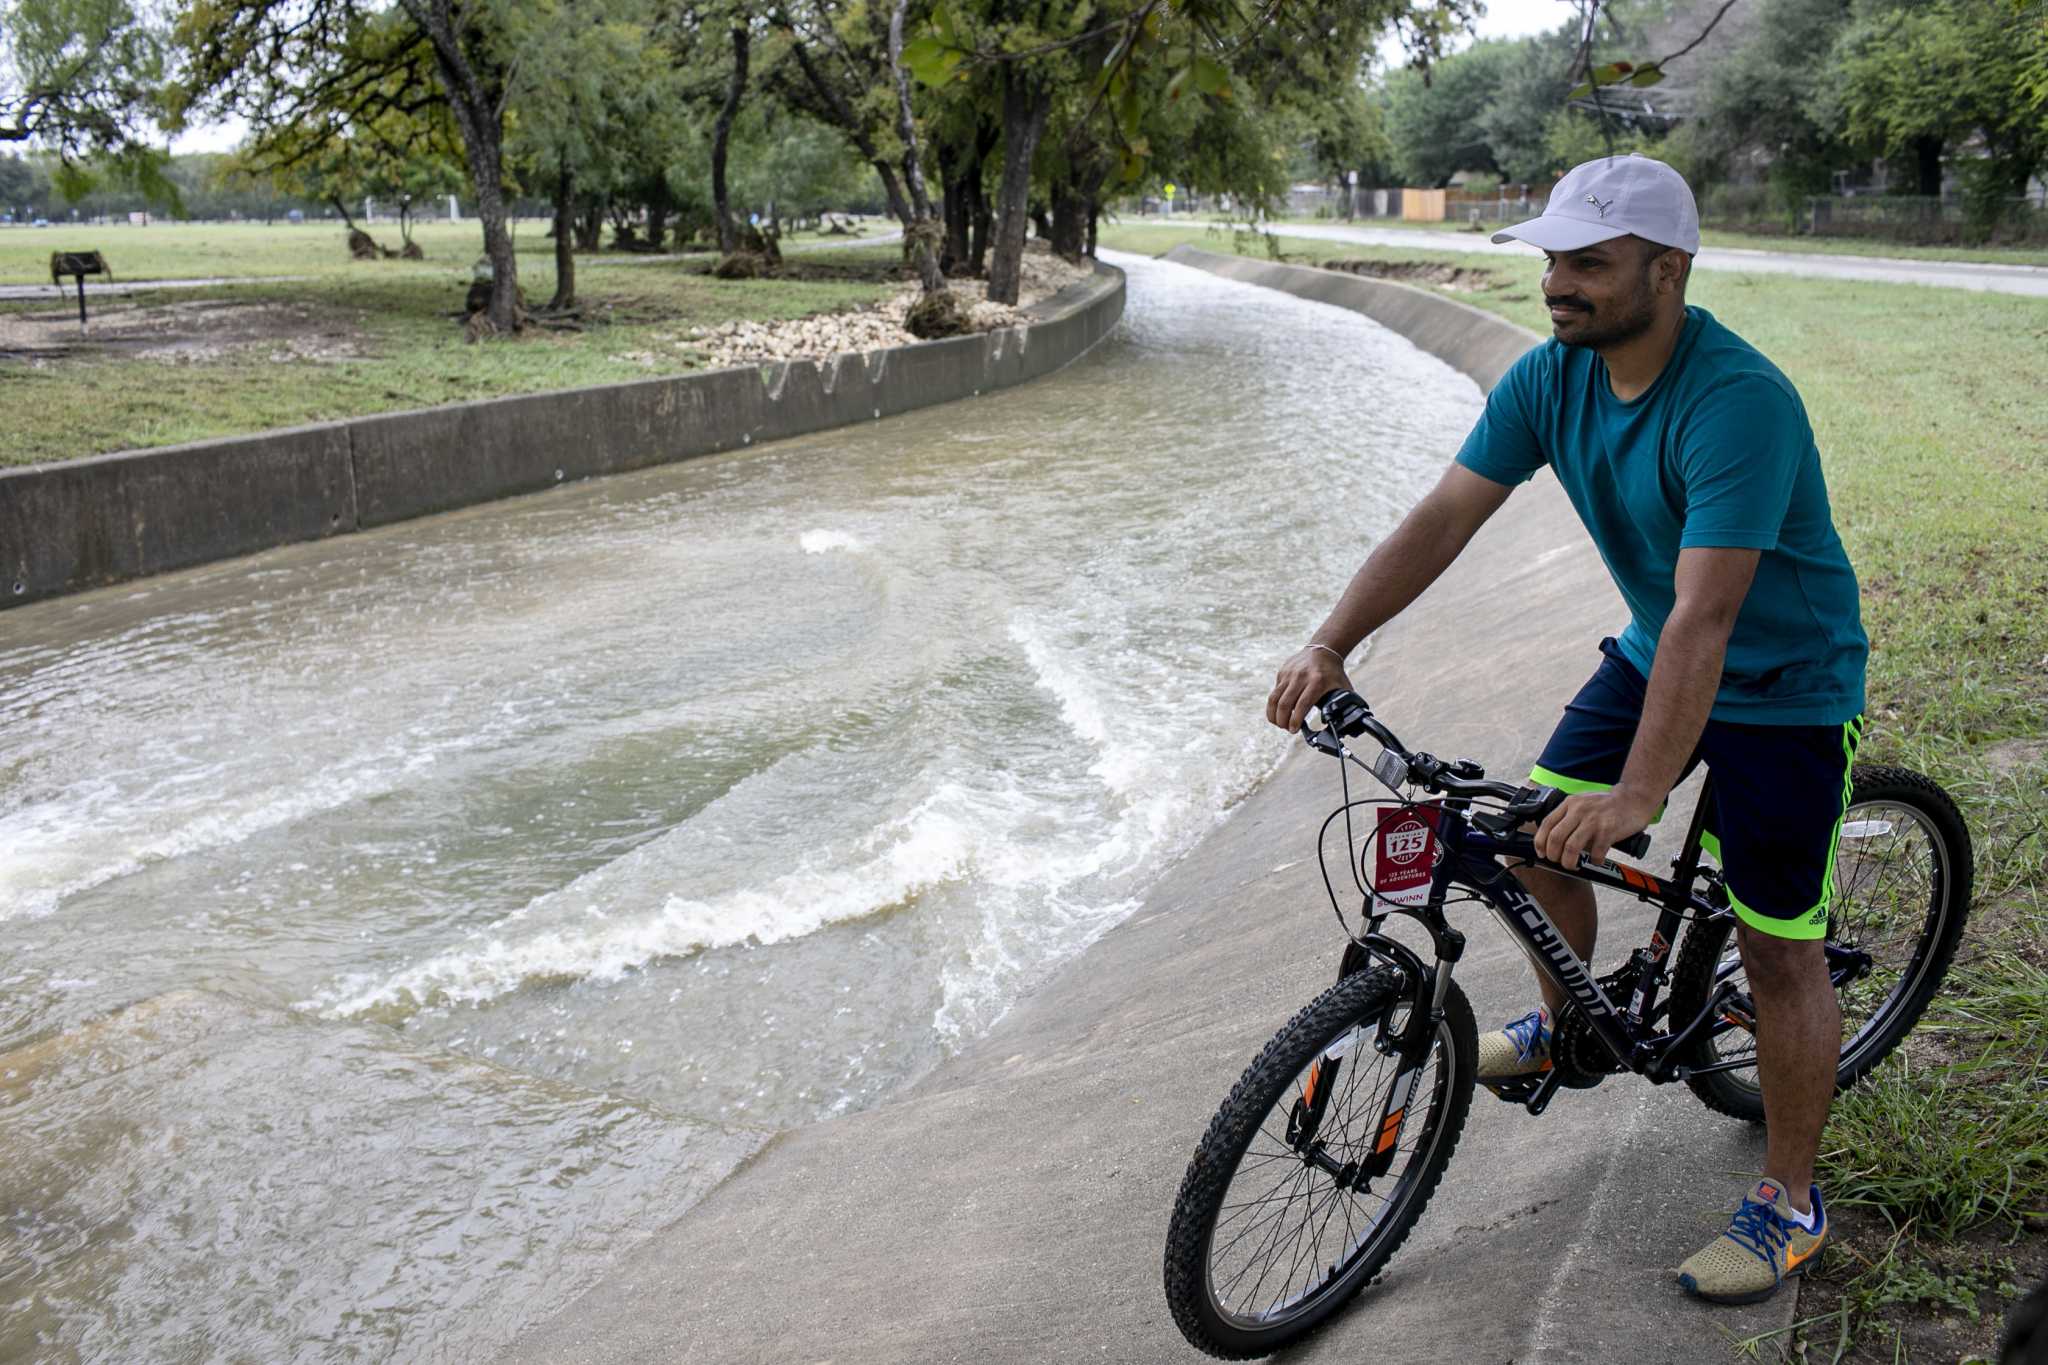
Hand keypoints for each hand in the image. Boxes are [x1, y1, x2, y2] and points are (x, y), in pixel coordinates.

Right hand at [1266, 647, 1350, 731]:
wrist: (1323, 651)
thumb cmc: (1333, 673)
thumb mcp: (1341, 688)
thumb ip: (1343, 704)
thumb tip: (1348, 722)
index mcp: (1317, 682)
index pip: (1302, 705)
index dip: (1295, 720)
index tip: (1294, 730)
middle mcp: (1300, 677)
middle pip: (1284, 704)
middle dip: (1282, 721)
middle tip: (1286, 728)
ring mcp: (1289, 674)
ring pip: (1274, 699)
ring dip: (1273, 714)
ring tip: (1278, 723)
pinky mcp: (1282, 673)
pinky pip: (1275, 692)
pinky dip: (1275, 704)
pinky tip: (1279, 711)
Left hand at [1533, 785, 1657, 867]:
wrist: (1634, 799)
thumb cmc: (1606, 805)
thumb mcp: (1582, 803)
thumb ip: (1568, 817)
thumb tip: (1552, 841)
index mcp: (1570, 804)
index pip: (1547, 824)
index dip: (1540, 841)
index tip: (1542, 853)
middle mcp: (1579, 810)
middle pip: (1556, 838)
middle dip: (1553, 855)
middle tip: (1558, 861)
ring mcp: (1594, 820)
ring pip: (1571, 847)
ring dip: (1569, 862)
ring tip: (1572, 865)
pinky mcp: (1608, 830)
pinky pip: (1595, 852)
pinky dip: (1594, 861)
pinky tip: (1596, 860)